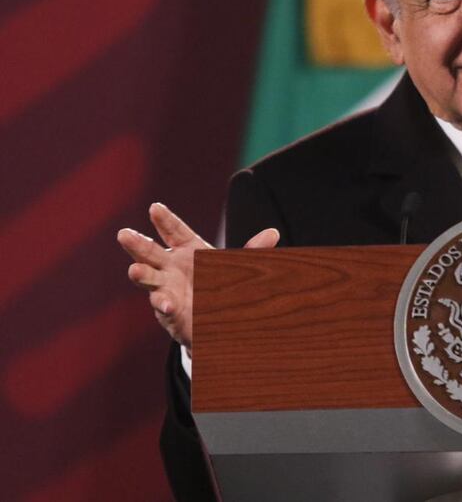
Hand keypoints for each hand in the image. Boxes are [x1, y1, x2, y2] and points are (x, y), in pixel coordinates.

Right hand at [118, 203, 278, 352]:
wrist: (220, 318)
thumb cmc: (222, 284)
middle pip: (150, 252)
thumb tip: (273, 233)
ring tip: (134, 270)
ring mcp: (167, 288)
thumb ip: (253, 250)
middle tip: (123, 233)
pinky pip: (164, 306)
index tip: (155, 208)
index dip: (164, 220)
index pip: (174, 231)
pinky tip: (168, 305)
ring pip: (148, 279)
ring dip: (140, 274)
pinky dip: (165, 305)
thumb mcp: (239, 266)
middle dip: (137, 243)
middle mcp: (171, 267)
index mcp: (188, 250)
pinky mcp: (170, 310)